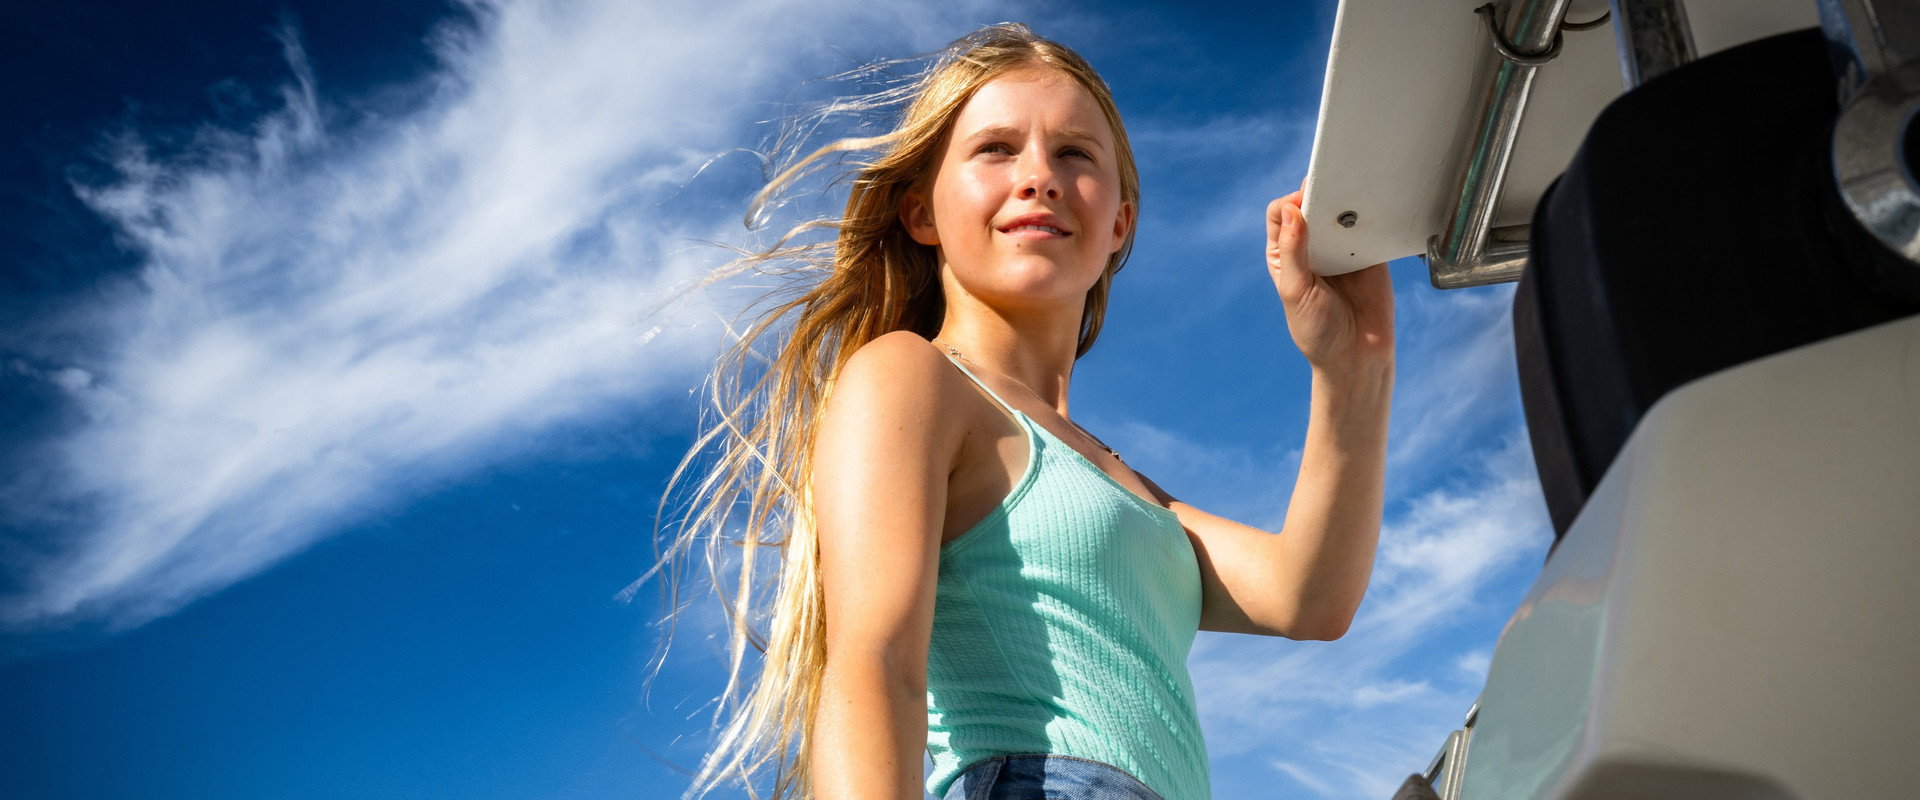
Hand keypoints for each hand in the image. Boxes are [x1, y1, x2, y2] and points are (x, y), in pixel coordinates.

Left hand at [1265, 190, 1394, 373]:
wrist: (1357, 356)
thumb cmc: (1317, 329)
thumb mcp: (1296, 291)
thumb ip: (1293, 251)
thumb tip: (1290, 209)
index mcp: (1286, 253)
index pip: (1280, 213)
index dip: (1290, 203)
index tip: (1306, 207)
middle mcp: (1312, 246)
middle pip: (1311, 205)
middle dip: (1320, 195)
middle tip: (1334, 193)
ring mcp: (1341, 247)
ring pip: (1340, 210)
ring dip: (1347, 202)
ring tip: (1354, 201)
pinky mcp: (1369, 252)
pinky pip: (1370, 225)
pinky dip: (1372, 215)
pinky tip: (1374, 214)